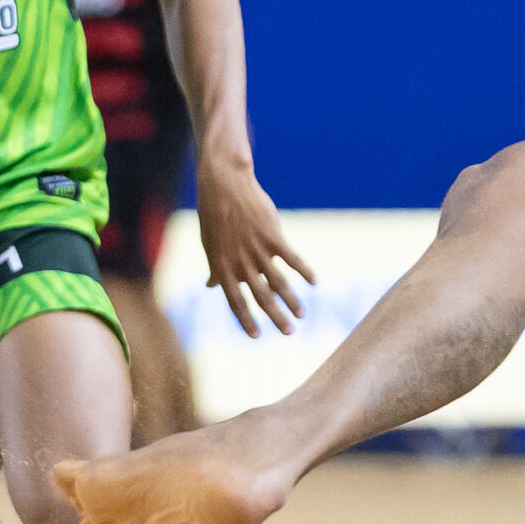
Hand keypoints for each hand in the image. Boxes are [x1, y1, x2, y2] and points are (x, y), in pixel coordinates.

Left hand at [195, 150, 314, 336]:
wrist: (224, 186)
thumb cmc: (214, 216)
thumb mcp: (210, 244)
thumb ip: (215, 268)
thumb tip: (211, 286)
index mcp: (222, 268)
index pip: (235, 302)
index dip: (246, 321)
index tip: (257, 337)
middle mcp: (240, 263)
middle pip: (261, 297)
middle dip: (276, 317)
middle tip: (289, 333)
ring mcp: (257, 250)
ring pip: (278, 282)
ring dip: (292, 301)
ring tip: (302, 315)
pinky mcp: (273, 236)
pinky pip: (292, 259)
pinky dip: (304, 271)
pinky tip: (314, 282)